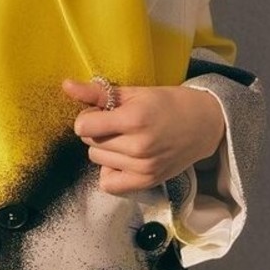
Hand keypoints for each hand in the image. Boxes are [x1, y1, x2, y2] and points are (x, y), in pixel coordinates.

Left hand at [61, 77, 225, 195]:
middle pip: (89, 143)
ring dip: (104, 150)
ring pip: (97, 160)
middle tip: (117, 124)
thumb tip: (66, 85)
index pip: (84, 127)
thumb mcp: (135, 93)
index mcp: (134, 119)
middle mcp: (138, 147)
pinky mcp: (148, 182)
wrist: (204, 124)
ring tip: (124, 139)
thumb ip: (98, 93)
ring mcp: (143, 168)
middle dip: (97, 132)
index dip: (88, 117)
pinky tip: (123, 159)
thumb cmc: (168, 103)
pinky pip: (109, 184)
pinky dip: (110, 171)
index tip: (101, 113)